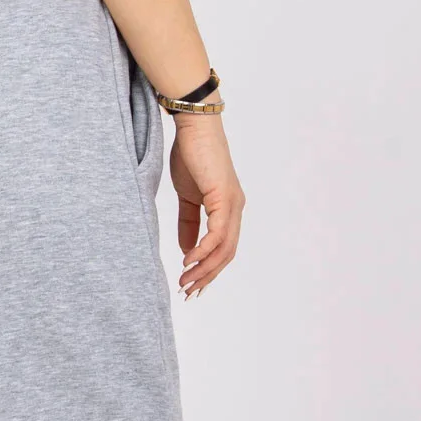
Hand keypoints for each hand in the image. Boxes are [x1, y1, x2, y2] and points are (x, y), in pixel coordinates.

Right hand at [168, 114, 244, 297]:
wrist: (194, 129)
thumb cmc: (190, 157)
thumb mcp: (187, 197)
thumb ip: (188, 224)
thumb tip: (188, 251)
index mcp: (228, 210)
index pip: (223, 249)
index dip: (209, 269)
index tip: (191, 285)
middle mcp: (235, 210)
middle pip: (227, 254)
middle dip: (207, 276)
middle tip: (187, 292)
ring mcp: (233, 205)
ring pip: (224, 248)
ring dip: (204, 268)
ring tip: (185, 281)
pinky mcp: (224, 198)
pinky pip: (218, 233)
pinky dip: (203, 250)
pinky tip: (189, 259)